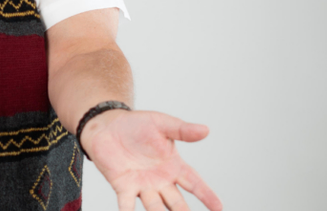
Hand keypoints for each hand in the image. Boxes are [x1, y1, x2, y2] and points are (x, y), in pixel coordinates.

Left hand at [80, 110, 221, 210]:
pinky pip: (126, 205)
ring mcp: (142, 186)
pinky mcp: (123, 187)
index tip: (219, 207)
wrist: (107, 125)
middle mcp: (160, 181)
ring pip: (155, 207)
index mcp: (173, 166)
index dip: (206, 195)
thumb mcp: (162, 124)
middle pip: (176, 202)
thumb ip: (182, 130)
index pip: (194, 183)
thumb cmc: (137, 124)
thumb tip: (206, 130)